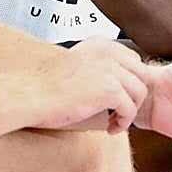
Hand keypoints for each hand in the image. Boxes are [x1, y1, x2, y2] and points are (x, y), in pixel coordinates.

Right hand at [30, 37, 149, 133]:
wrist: (31, 95)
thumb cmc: (46, 86)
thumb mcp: (77, 66)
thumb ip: (96, 67)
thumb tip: (115, 84)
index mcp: (99, 43)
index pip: (132, 60)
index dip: (127, 82)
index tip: (116, 98)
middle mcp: (107, 51)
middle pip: (140, 75)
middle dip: (133, 96)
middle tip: (118, 112)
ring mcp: (110, 69)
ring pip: (140, 93)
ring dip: (129, 111)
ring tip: (114, 122)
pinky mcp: (110, 90)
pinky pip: (130, 110)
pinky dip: (123, 123)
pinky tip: (109, 129)